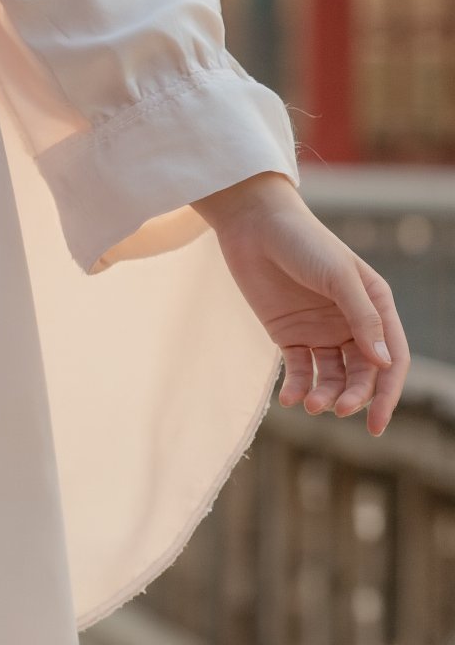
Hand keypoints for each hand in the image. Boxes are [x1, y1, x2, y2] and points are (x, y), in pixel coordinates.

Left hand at [194, 172, 408, 435]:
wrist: (253, 222)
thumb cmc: (303, 241)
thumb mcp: (338, 276)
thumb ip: (363, 317)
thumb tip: (386, 363)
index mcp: (374, 305)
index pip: (391, 358)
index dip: (388, 393)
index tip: (376, 422)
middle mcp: (351, 322)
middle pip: (362, 374)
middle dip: (355, 397)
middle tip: (338, 409)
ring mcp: (320, 330)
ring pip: (333, 377)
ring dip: (326, 396)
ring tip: (310, 404)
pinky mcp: (290, 334)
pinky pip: (300, 371)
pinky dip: (297, 388)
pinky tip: (290, 398)